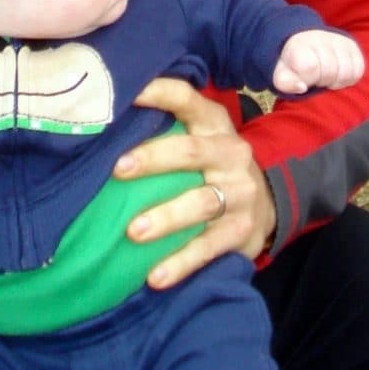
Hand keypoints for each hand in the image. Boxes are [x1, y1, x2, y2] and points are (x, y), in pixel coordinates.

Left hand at [113, 77, 276, 289]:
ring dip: (166, 217)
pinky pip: (208, 247)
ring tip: (133, 231)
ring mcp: (239, 193)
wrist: (265, 204)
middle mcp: (231, 153)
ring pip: (201, 203)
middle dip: (153, 159)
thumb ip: (166, 128)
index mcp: (214, 124)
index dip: (158, 92)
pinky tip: (155, 276)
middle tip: (118, 169)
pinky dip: (181, 262)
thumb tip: (103, 122)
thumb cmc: (212, 165)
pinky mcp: (241, 231)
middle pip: (190, 151)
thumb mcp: (200, 138)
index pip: (186, 99)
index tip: (126, 94)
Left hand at [272, 28, 363, 93]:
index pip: (310, 66)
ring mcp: (337, 39)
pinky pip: (359, 69)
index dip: (309, 79)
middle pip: (330, 71)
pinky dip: (350, 78)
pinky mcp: (351, 45)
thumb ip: (285, 83)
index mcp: (299, 44)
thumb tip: (301, 87)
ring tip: (326, 78)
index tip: (304, 78)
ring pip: (347, 72)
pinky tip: (338, 75)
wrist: (302, 44)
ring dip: (337, 81)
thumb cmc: (292, 65)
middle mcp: (320, 37)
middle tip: (316, 79)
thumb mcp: (281, 75)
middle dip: (323, 82)